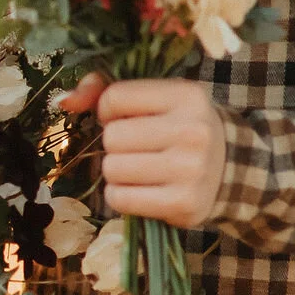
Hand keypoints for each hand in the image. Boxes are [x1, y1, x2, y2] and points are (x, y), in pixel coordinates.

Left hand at [96, 78, 227, 229]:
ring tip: (139, 169)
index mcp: (186, 95)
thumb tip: (64, 100)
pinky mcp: (183, 203)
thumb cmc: (181, 128)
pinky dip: (120, 195)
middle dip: (115, 144)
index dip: (109, 111)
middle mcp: (192, 130)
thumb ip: (107, 91)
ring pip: (112, 169)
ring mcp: (190, 169)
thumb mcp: (158, 99)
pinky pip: (121, 199)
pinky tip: (140, 189)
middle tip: (136, 148)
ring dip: (116, 171)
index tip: (126, 119)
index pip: (115, 98)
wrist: (230, 170)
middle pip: (112, 137)